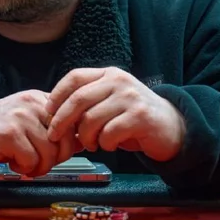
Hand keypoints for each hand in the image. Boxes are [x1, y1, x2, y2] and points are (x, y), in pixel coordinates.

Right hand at [0, 90, 78, 176]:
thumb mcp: (26, 123)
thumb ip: (51, 128)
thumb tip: (81, 142)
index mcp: (38, 98)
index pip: (71, 121)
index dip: (69, 143)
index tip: (56, 152)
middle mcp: (32, 103)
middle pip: (66, 139)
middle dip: (55, 159)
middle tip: (38, 163)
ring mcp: (21, 117)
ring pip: (50, 152)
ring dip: (39, 167)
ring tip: (24, 164)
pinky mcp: (10, 133)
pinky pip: (32, 160)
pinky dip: (24, 168)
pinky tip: (12, 162)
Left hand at [45, 68, 185, 161]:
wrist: (173, 126)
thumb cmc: (133, 116)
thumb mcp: (110, 100)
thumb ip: (87, 102)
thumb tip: (53, 114)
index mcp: (108, 74)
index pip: (75, 77)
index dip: (57, 94)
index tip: (47, 111)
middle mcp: (118, 81)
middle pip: (78, 99)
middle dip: (61, 120)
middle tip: (54, 135)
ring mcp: (130, 97)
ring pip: (91, 120)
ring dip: (86, 138)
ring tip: (92, 144)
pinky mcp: (140, 116)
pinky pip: (109, 133)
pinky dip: (104, 144)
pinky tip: (110, 145)